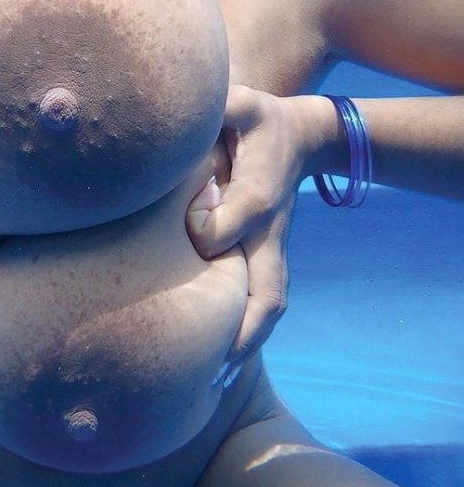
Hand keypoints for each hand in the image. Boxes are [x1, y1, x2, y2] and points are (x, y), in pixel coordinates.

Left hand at [186, 85, 327, 364]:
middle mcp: (269, 230)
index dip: (208, 227)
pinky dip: (244, 335)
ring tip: (211, 383)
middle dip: (244, 328)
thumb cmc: (257, 120)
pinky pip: (260, 300)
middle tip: (212, 369)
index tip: (188, 228)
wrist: (298, 136)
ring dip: (245, 344)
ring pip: (267, 304)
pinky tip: (214, 364)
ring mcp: (270, 248)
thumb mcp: (242, 103)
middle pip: (268, 290)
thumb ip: (225, 104)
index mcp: (260, 193)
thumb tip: (190, 111)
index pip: (233, 222)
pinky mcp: (264, 256)